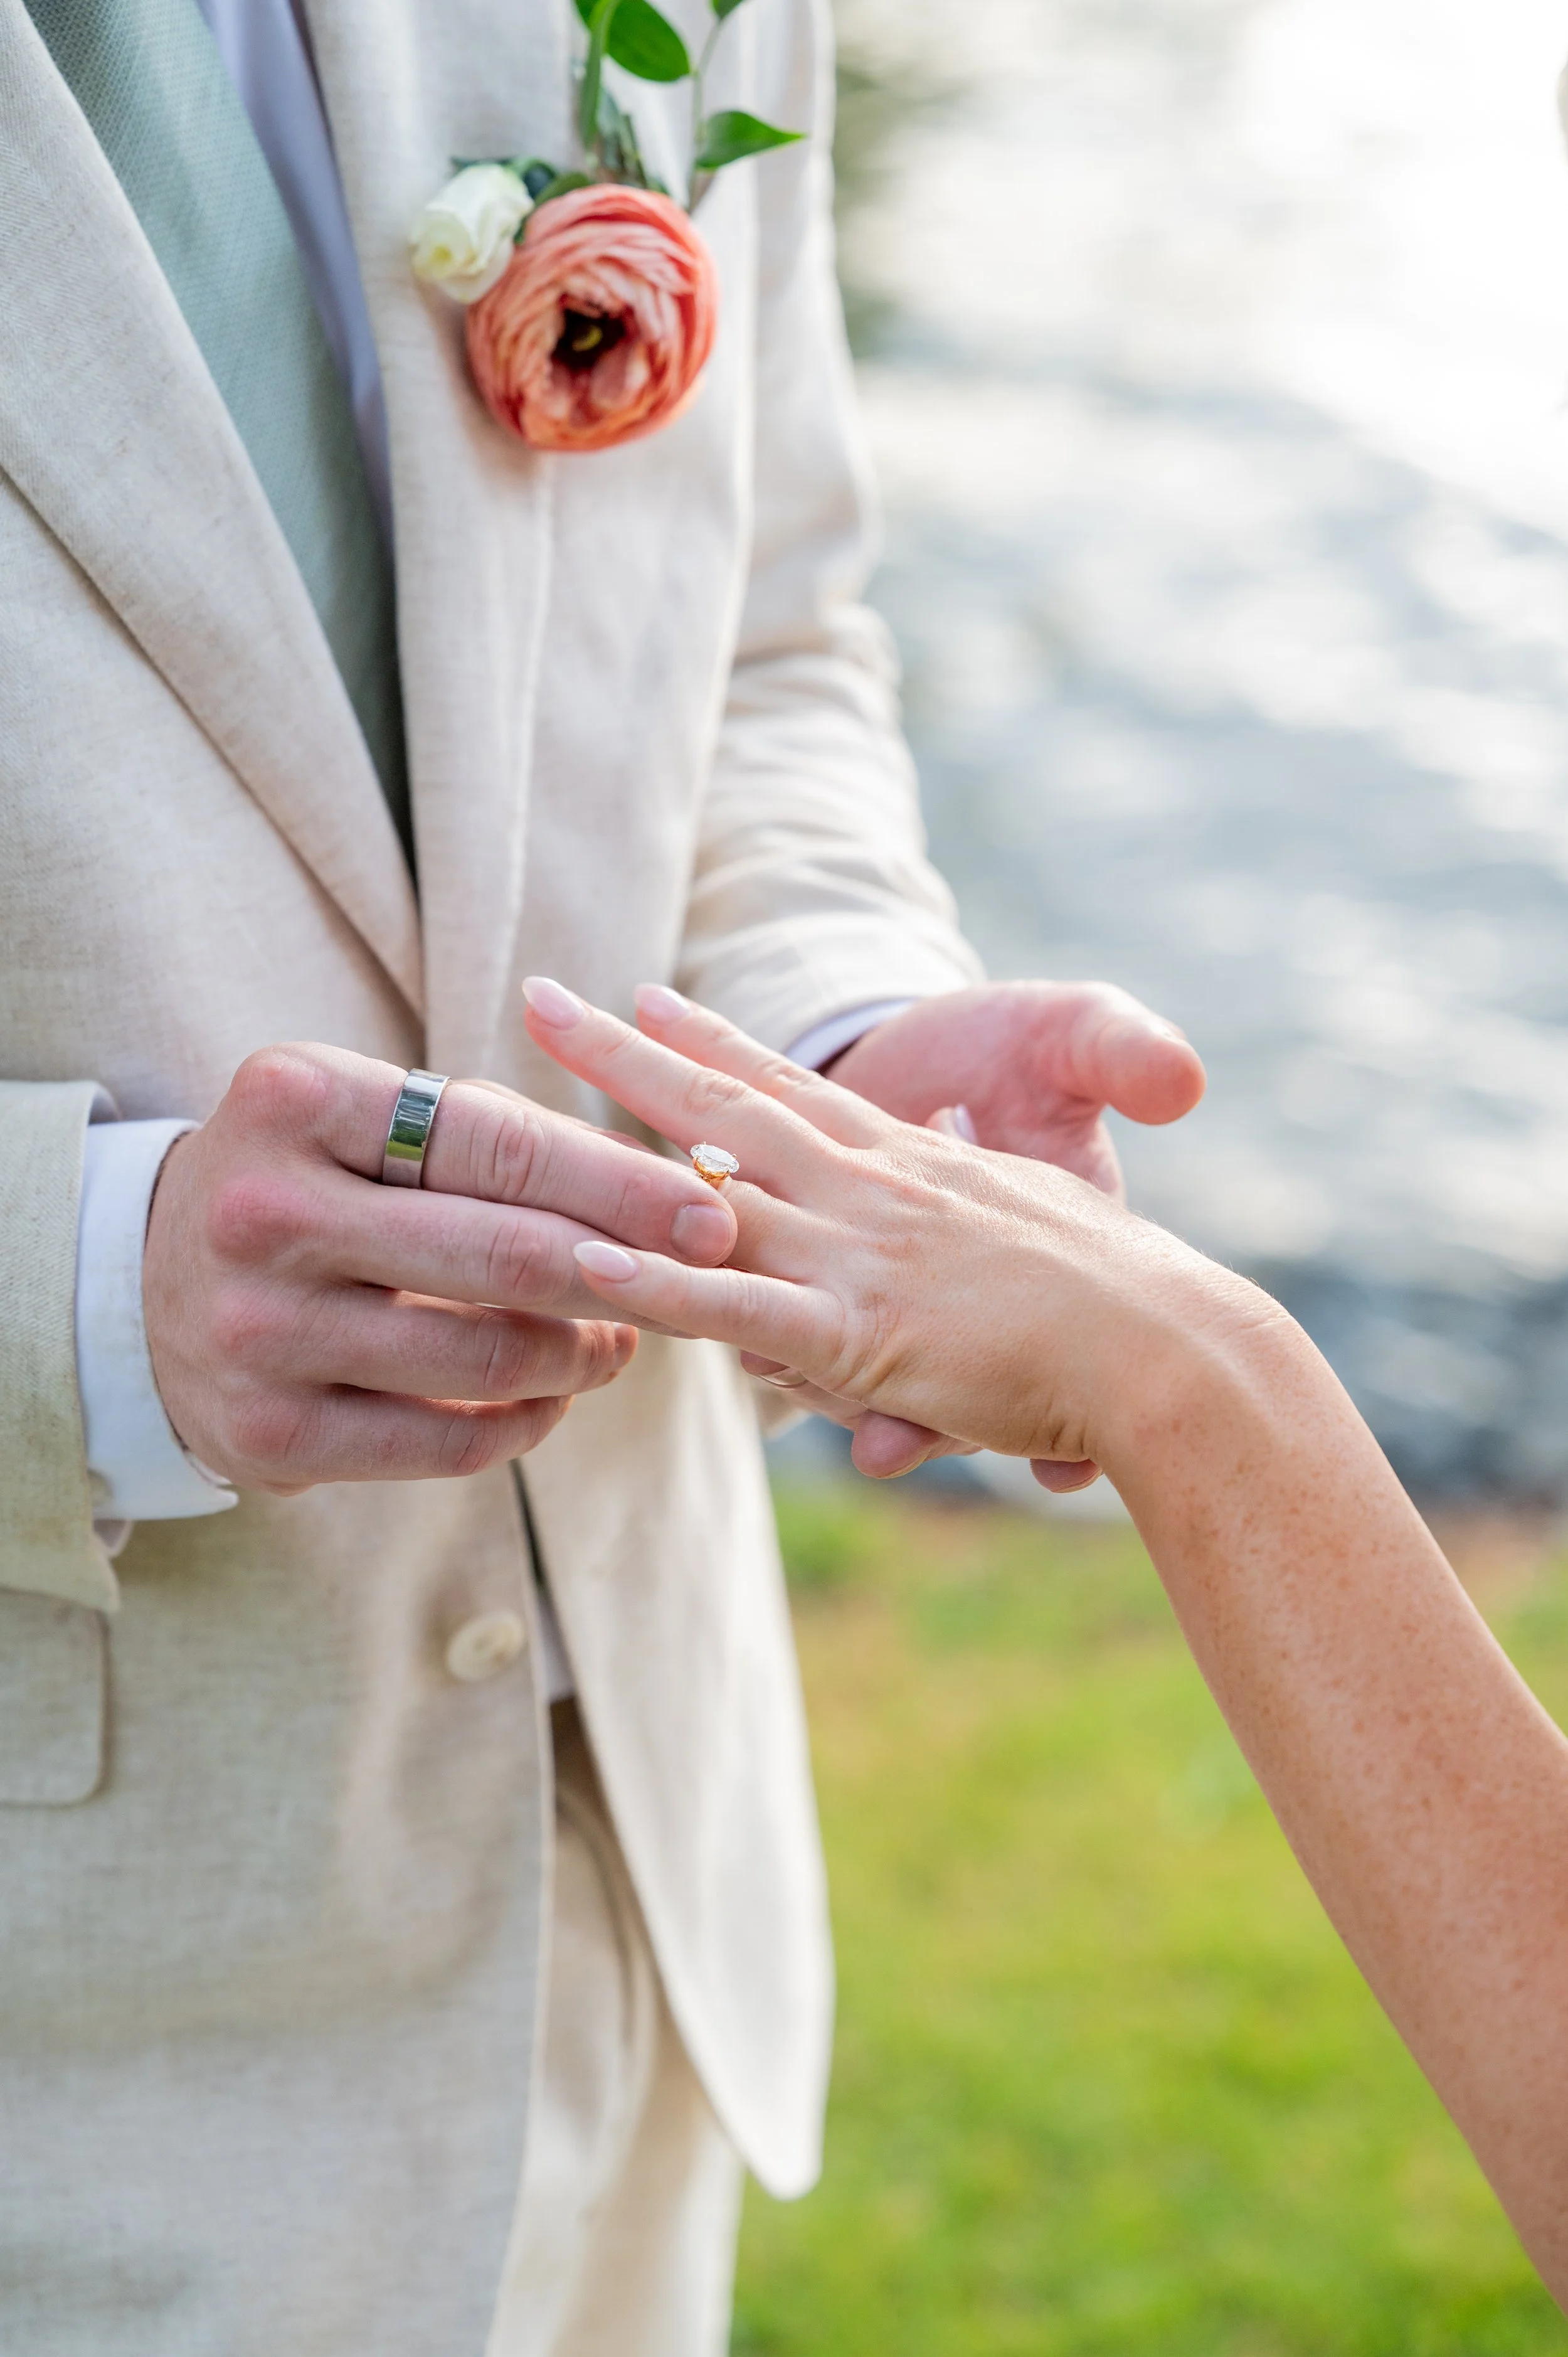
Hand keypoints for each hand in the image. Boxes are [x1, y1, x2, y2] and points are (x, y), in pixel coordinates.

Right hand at [143, 1040, 736, 1492]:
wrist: (145, 1284)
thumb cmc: (311, 1181)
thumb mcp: (372, 1119)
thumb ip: (504, 1139)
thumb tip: (686, 1187)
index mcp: (297, 1100)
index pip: (499, 1145)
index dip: (623, 1182)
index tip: (716, 1207)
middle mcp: (264, 1211)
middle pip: (504, 1254)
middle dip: (629, 1270)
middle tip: (708, 1276)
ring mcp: (257, 1330)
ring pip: (487, 1356)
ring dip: (584, 1353)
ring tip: (618, 1339)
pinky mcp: (265, 1433)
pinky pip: (446, 1443)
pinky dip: (524, 1421)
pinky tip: (550, 1397)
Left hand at [521, 982, 1231, 1477]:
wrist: (1179, 1345)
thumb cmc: (1127, 1300)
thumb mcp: (1039, 1233)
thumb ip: (969, 1222)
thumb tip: (944, 1155)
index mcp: (912, 1165)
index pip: (793, 1088)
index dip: (715, 1040)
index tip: (647, 996)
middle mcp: (871, 1192)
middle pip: (726, 1105)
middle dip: (627, 1053)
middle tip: (542, 999)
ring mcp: (859, 1256)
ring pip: (710, 1190)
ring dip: (609, 1149)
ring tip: (513, 1114)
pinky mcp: (863, 1333)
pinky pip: (740, 1305)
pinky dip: (663, 1287)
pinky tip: (587, 1266)